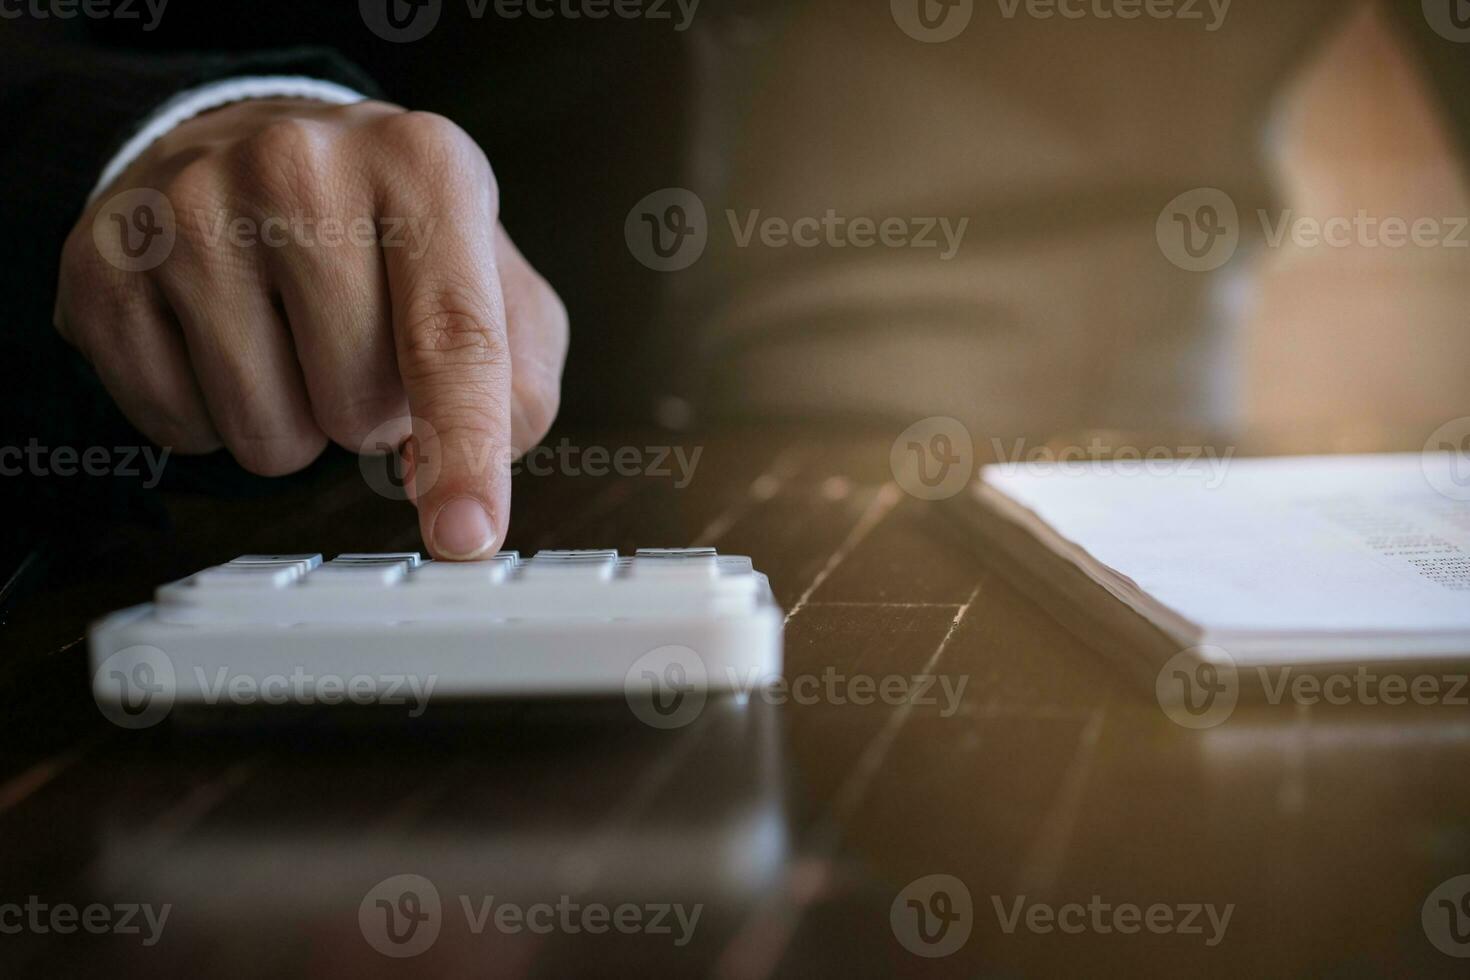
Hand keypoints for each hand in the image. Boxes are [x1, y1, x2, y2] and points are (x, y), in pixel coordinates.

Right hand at [56, 98, 566, 558]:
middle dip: (374, 413)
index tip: (466, 536)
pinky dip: (214, 418)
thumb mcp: (493, 276)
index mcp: (422, 165)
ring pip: (267, 432)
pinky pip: (180, 427)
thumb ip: (518, 378)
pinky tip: (224, 341)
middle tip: (358, 344)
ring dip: (297, 425)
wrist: (249, 144)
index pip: (453, 336)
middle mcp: (300, 168)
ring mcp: (190, 211)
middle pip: (359, 402)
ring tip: (293, 343)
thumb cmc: (387, 232)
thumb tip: (473, 469)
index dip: (465, 450)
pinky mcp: (107, 264)